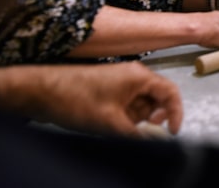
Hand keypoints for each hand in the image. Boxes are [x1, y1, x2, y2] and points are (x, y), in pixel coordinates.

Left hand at [0, 62, 182, 136]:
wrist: (43, 91)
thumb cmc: (78, 101)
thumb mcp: (112, 123)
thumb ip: (139, 135)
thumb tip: (159, 143)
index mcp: (139, 76)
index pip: (170, 92)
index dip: (176, 113)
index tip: (172, 132)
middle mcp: (134, 75)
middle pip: (157, 98)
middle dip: (153, 118)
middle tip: (142, 132)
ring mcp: (121, 81)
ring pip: (141, 103)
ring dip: (137, 118)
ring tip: (120, 129)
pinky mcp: (110, 88)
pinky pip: (127, 103)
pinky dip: (125, 116)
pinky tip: (112, 125)